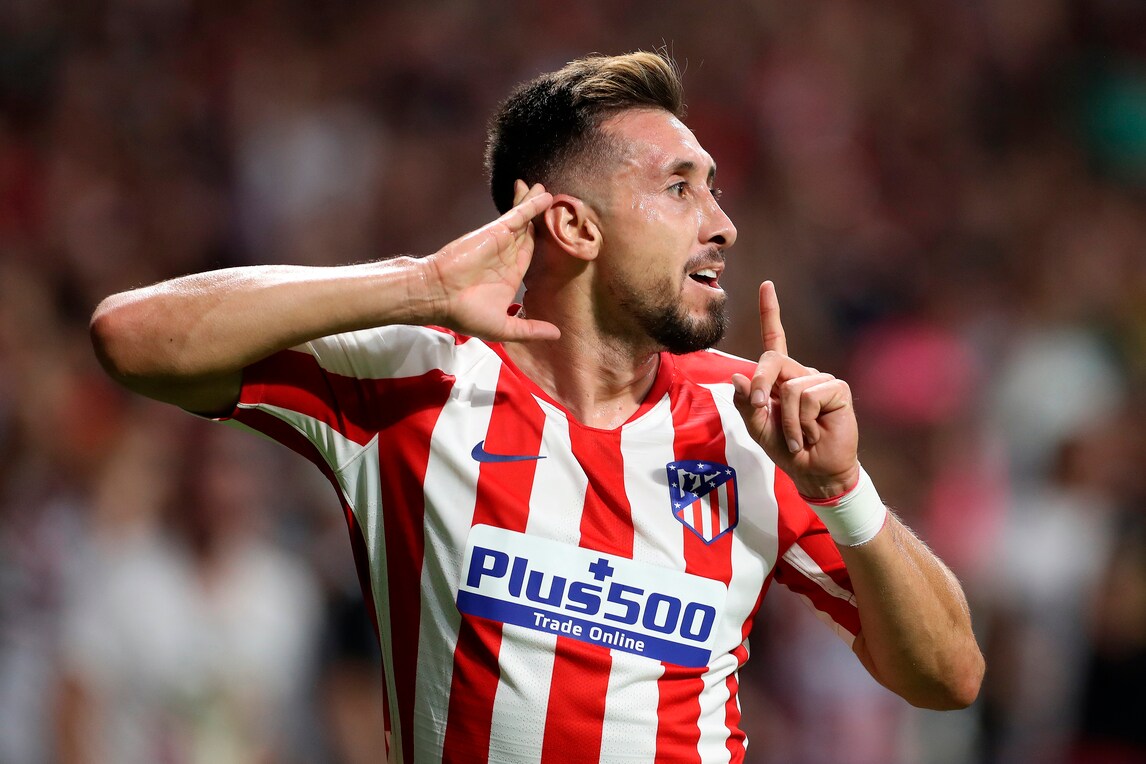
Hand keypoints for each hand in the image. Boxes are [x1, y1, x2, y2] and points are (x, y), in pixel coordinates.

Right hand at [422, 180, 559, 341]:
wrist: (438, 297)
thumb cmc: (463, 314)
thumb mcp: (504, 328)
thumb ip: (530, 329)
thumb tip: (556, 335)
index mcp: (508, 277)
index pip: (529, 255)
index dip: (541, 242)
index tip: (550, 231)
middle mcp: (505, 257)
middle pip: (527, 233)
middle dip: (537, 218)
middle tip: (550, 201)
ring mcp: (500, 243)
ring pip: (522, 220)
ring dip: (533, 204)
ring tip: (545, 189)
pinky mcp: (494, 232)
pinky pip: (517, 216)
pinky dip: (529, 205)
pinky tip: (542, 196)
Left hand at [731, 281, 859, 497]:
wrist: (815, 470)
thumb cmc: (787, 448)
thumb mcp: (758, 428)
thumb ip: (747, 404)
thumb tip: (740, 377)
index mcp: (782, 377)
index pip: (775, 338)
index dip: (771, 312)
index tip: (767, 285)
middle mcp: (802, 372)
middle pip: (772, 360)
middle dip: (762, 387)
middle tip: (765, 412)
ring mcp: (821, 379)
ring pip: (790, 387)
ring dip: (788, 420)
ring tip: (799, 436)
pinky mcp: (837, 389)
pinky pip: (807, 396)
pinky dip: (803, 422)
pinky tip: (813, 434)